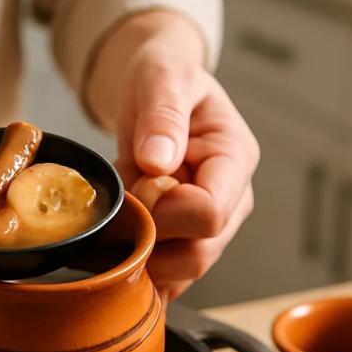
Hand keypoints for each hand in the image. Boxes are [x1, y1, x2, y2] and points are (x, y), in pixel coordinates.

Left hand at [86, 10, 258, 301]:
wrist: (153, 89)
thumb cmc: (161, 76)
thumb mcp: (161, 76)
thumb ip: (162, 114)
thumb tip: (158, 161)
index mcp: (234, 158)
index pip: (210, 213)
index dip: (164, 211)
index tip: (136, 186)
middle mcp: (232, 198)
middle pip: (198, 253)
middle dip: (149, 239)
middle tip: (117, 206)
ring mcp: (212, 224)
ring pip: (182, 271)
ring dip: (140, 254)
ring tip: (117, 215)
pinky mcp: (187, 239)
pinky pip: (169, 275)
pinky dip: (140, 270)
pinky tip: (118, 248)